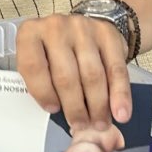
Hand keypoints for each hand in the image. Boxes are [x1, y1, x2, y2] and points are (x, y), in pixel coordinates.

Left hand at [15, 13, 132, 132]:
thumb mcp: (40, 58)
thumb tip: (56, 112)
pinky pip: (116, 70)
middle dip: (74, 106)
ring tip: (98, 123)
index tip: (53, 110)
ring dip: (97, 105)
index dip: (42, 92)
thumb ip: (42, 79)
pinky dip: (120, 95)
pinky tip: (121, 114)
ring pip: (92, 75)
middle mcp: (55, 27)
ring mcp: (82, 28)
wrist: (85, 26)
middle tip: (80, 125)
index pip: (33, 66)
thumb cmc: (56, 50)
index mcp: (30, 33)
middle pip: (66, 75)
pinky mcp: (108, 35)